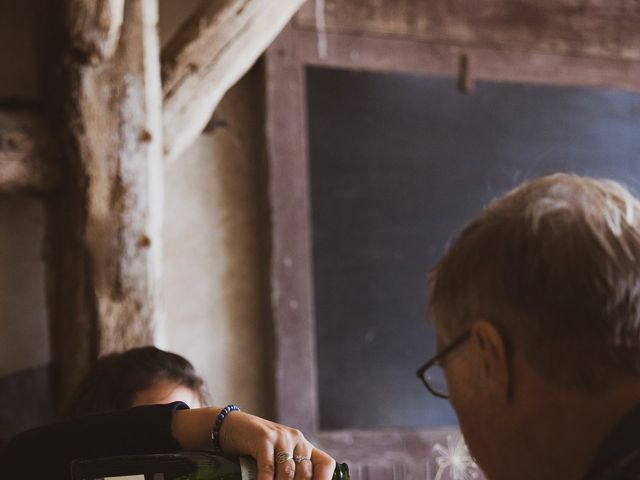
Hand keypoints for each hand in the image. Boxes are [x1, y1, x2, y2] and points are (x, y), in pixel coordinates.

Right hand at [219, 411, 335, 479]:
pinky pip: (269, 467)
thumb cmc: (257, 448)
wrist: (232, 426)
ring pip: (288, 473)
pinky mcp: (264, 438)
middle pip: (305, 474)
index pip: (326, 464)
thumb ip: (290, 471)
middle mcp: (296, 439)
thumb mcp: (278, 457)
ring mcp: (281, 437)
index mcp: (304, 445)